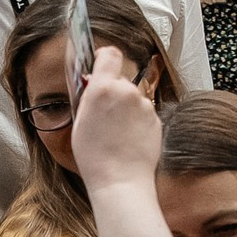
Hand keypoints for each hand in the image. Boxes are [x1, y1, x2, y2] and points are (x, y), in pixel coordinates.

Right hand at [69, 45, 163, 192]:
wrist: (121, 181)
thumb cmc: (96, 158)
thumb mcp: (80, 123)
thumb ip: (88, 98)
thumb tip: (92, 85)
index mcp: (103, 88)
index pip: (110, 54)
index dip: (105, 57)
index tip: (101, 63)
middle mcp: (126, 92)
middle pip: (121, 79)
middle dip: (113, 90)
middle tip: (104, 113)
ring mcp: (144, 105)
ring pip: (133, 98)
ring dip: (126, 108)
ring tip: (116, 132)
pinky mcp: (156, 119)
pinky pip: (143, 113)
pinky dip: (137, 122)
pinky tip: (128, 139)